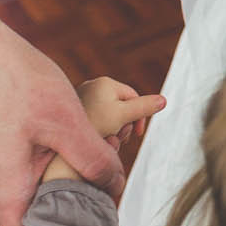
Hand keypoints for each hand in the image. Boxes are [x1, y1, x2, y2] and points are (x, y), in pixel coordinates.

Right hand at [0, 0, 123, 225]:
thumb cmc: (17, 82)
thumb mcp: (66, 122)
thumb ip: (92, 158)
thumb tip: (115, 185)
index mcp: (7, 187)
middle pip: (36, 215)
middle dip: (71, 211)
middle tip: (104, 201)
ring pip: (37, 187)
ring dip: (67, 182)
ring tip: (99, 170)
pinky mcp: (2, 144)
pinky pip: (32, 166)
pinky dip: (57, 162)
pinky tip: (80, 144)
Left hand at [41, 79, 166, 182]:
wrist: (62, 141)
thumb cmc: (95, 126)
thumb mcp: (124, 116)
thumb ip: (145, 108)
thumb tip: (164, 100)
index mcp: (105, 83)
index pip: (133, 96)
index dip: (140, 116)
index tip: (138, 134)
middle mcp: (91, 86)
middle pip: (120, 105)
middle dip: (125, 124)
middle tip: (121, 138)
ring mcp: (80, 98)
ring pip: (107, 114)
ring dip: (113, 128)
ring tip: (108, 140)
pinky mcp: (72, 111)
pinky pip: (94, 118)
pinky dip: (99, 129)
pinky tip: (96, 141)